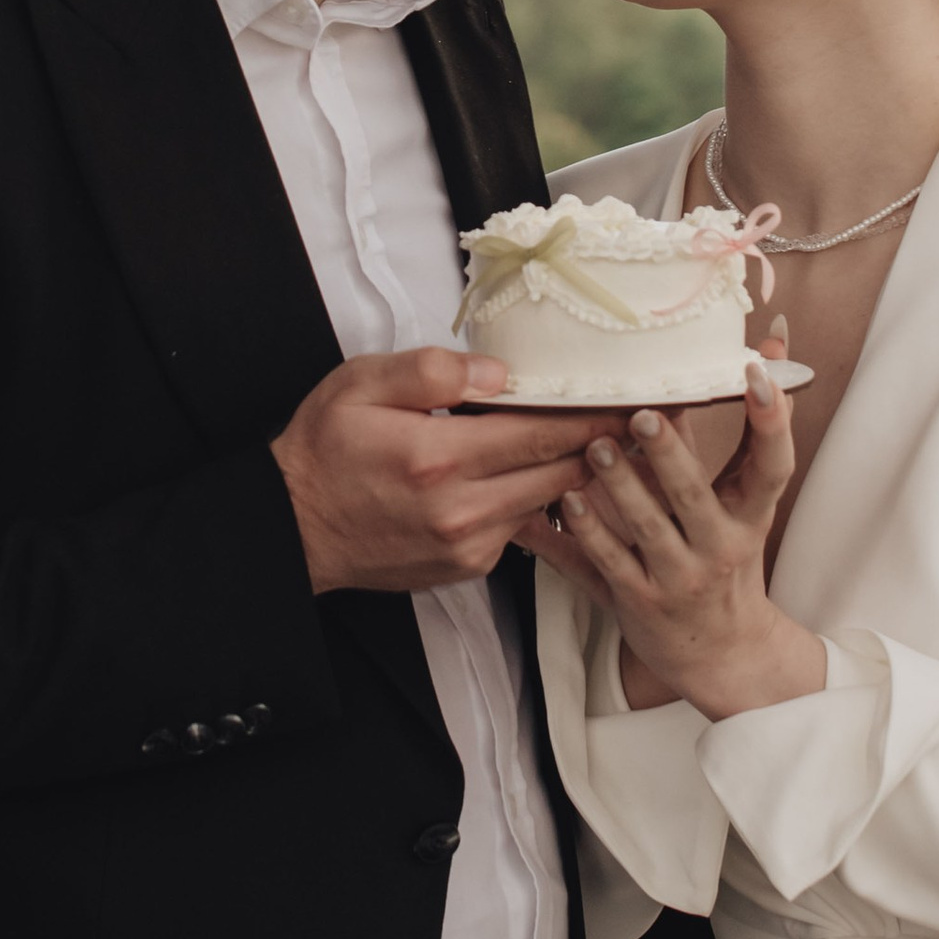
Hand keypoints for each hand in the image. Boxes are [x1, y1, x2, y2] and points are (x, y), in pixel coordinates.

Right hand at [272, 348, 614, 595]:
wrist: (295, 527)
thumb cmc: (326, 450)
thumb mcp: (362, 384)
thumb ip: (432, 372)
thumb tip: (499, 373)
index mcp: (440, 457)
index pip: (542, 433)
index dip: (596, 416)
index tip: (637, 401)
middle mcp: (463, 509)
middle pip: (561, 473)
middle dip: (605, 444)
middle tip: (642, 418)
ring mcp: (469, 544)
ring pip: (548, 502)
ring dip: (578, 473)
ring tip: (606, 441)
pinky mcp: (468, 566)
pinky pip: (521, 526)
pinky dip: (539, 499)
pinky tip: (541, 472)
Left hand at [508, 363, 818, 719]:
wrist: (725, 655)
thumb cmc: (732, 559)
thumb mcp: (750, 502)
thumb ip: (752, 429)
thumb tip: (774, 339)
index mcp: (749, 515)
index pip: (772, 467)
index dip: (771, 421)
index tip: (757, 375)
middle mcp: (719, 547)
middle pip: (694, 496)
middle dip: (668, 456)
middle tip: (644, 416)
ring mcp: (678, 578)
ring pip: (645, 529)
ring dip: (617, 486)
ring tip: (595, 448)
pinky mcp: (638, 602)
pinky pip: (606, 563)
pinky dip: (583, 532)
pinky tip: (563, 500)